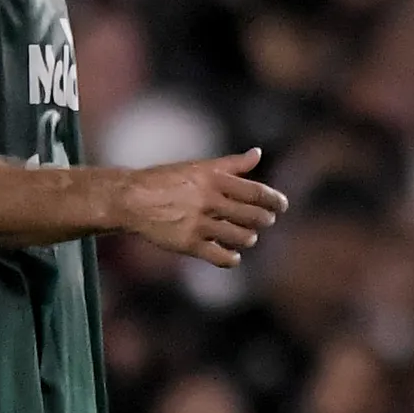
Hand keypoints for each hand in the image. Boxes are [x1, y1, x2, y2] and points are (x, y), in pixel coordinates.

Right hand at [123, 150, 286, 266]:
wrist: (131, 199)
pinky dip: (232, 258)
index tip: (282, 205)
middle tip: (265, 220)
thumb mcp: (199, 167)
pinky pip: (221, 257)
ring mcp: (198, 223)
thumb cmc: (167, 180)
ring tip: (246, 236)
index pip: (256, 192)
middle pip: (254, 216)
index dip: (275, 200)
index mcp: (214, 180)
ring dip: (248, 238)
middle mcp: (208, 201)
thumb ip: (231, 164)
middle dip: (265, 220)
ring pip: (241, 237)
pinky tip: (232, 254)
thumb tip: (258, 153)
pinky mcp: (188, 244)